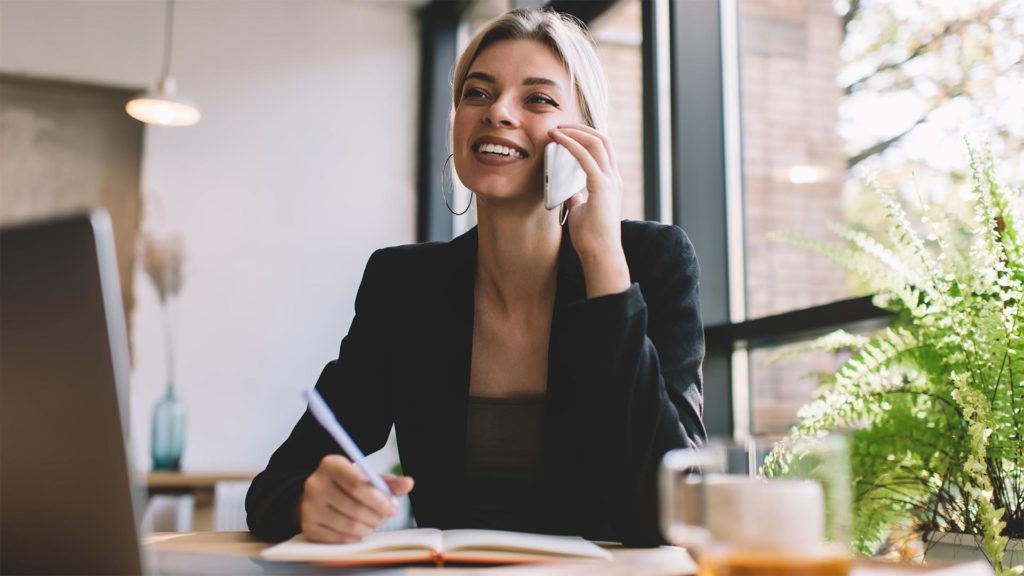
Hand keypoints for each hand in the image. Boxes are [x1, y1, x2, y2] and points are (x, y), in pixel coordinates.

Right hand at [299, 454, 414, 542]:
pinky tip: (359, 530)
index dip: (379, 499)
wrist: (317, 496)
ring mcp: (309, 507)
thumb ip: (387, 482)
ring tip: (372, 523)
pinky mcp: (308, 527)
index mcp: (331, 464)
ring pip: (348, 526)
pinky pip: (339, 539)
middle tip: (385, 517)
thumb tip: (409, 483)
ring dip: (368, 528)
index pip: (358, 484)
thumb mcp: (365, 477)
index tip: (393, 508)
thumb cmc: (346, 485)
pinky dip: (355, 538)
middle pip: (355, 507)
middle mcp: (315, 484)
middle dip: (377, 516)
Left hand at [548, 123, 629, 296]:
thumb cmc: (590, 237)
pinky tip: (558, 139)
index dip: (585, 137)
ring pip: (597, 142)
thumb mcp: (580, 210)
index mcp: (610, 182)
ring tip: (556, 129)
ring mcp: (609, 181)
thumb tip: (566, 189)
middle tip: (559, 126)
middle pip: (602, 140)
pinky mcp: (601, 186)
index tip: (566, 133)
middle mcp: (613, 178)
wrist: (599, 253)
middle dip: (580, 129)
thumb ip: (576, 196)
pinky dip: (571, 144)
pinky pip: (586, 156)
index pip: (602, 149)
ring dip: (575, 132)